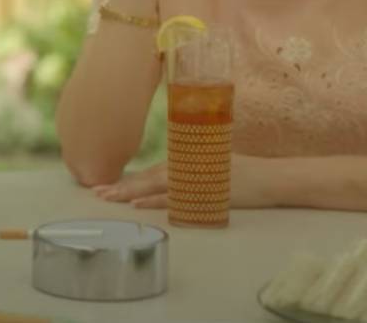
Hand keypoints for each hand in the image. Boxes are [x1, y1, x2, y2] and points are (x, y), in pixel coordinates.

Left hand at [89, 155, 276, 209]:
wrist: (270, 178)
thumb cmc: (243, 168)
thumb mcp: (213, 160)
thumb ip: (190, 164)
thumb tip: (171, 171)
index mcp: (186, 160)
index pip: (150, 172)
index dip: (127, 179)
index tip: (104, 184)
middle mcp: (186, 168)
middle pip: (147, 178)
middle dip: (121, 187)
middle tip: (96, 192)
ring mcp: (195, 181)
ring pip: (155, 188)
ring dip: (131, 193)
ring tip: (109, 198)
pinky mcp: (204, 195)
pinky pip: (175, 200)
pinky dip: (156, 202)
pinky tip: (138, 205)